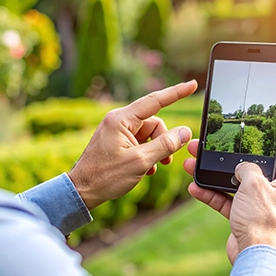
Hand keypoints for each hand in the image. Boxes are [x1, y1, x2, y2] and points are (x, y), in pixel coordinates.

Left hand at [69, 81, 197, 209]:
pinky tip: (145, 169)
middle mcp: (118, 120)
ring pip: (148, 134)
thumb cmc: (106, 176)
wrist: (82, 191)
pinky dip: (146, 153)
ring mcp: (116, 131)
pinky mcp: (116, 141)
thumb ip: (165, 145)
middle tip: (166, 161)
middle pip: (153, 123)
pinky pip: (139, 141)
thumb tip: (185, 132)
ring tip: (153, 168)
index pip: (155, 101)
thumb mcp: (140, 161)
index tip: (193, 85)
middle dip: (163, 141)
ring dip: (155, 150)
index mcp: (121, 119)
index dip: (176, 93)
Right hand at [183, 140, 275, 264]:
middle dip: (232, 163)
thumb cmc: (264, 220)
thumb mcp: (255, 183)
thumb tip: (242, 167)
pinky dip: (215, 197)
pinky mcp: (249, 222)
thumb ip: (248, 168)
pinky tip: (196, 188)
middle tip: (212, 151)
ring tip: (194, 167)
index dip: (272, 147)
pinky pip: (231, 204)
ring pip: (239, 188)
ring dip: (216, 179)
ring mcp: (264, 210)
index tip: (255, 139)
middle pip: (256, 172)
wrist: (255, 258)